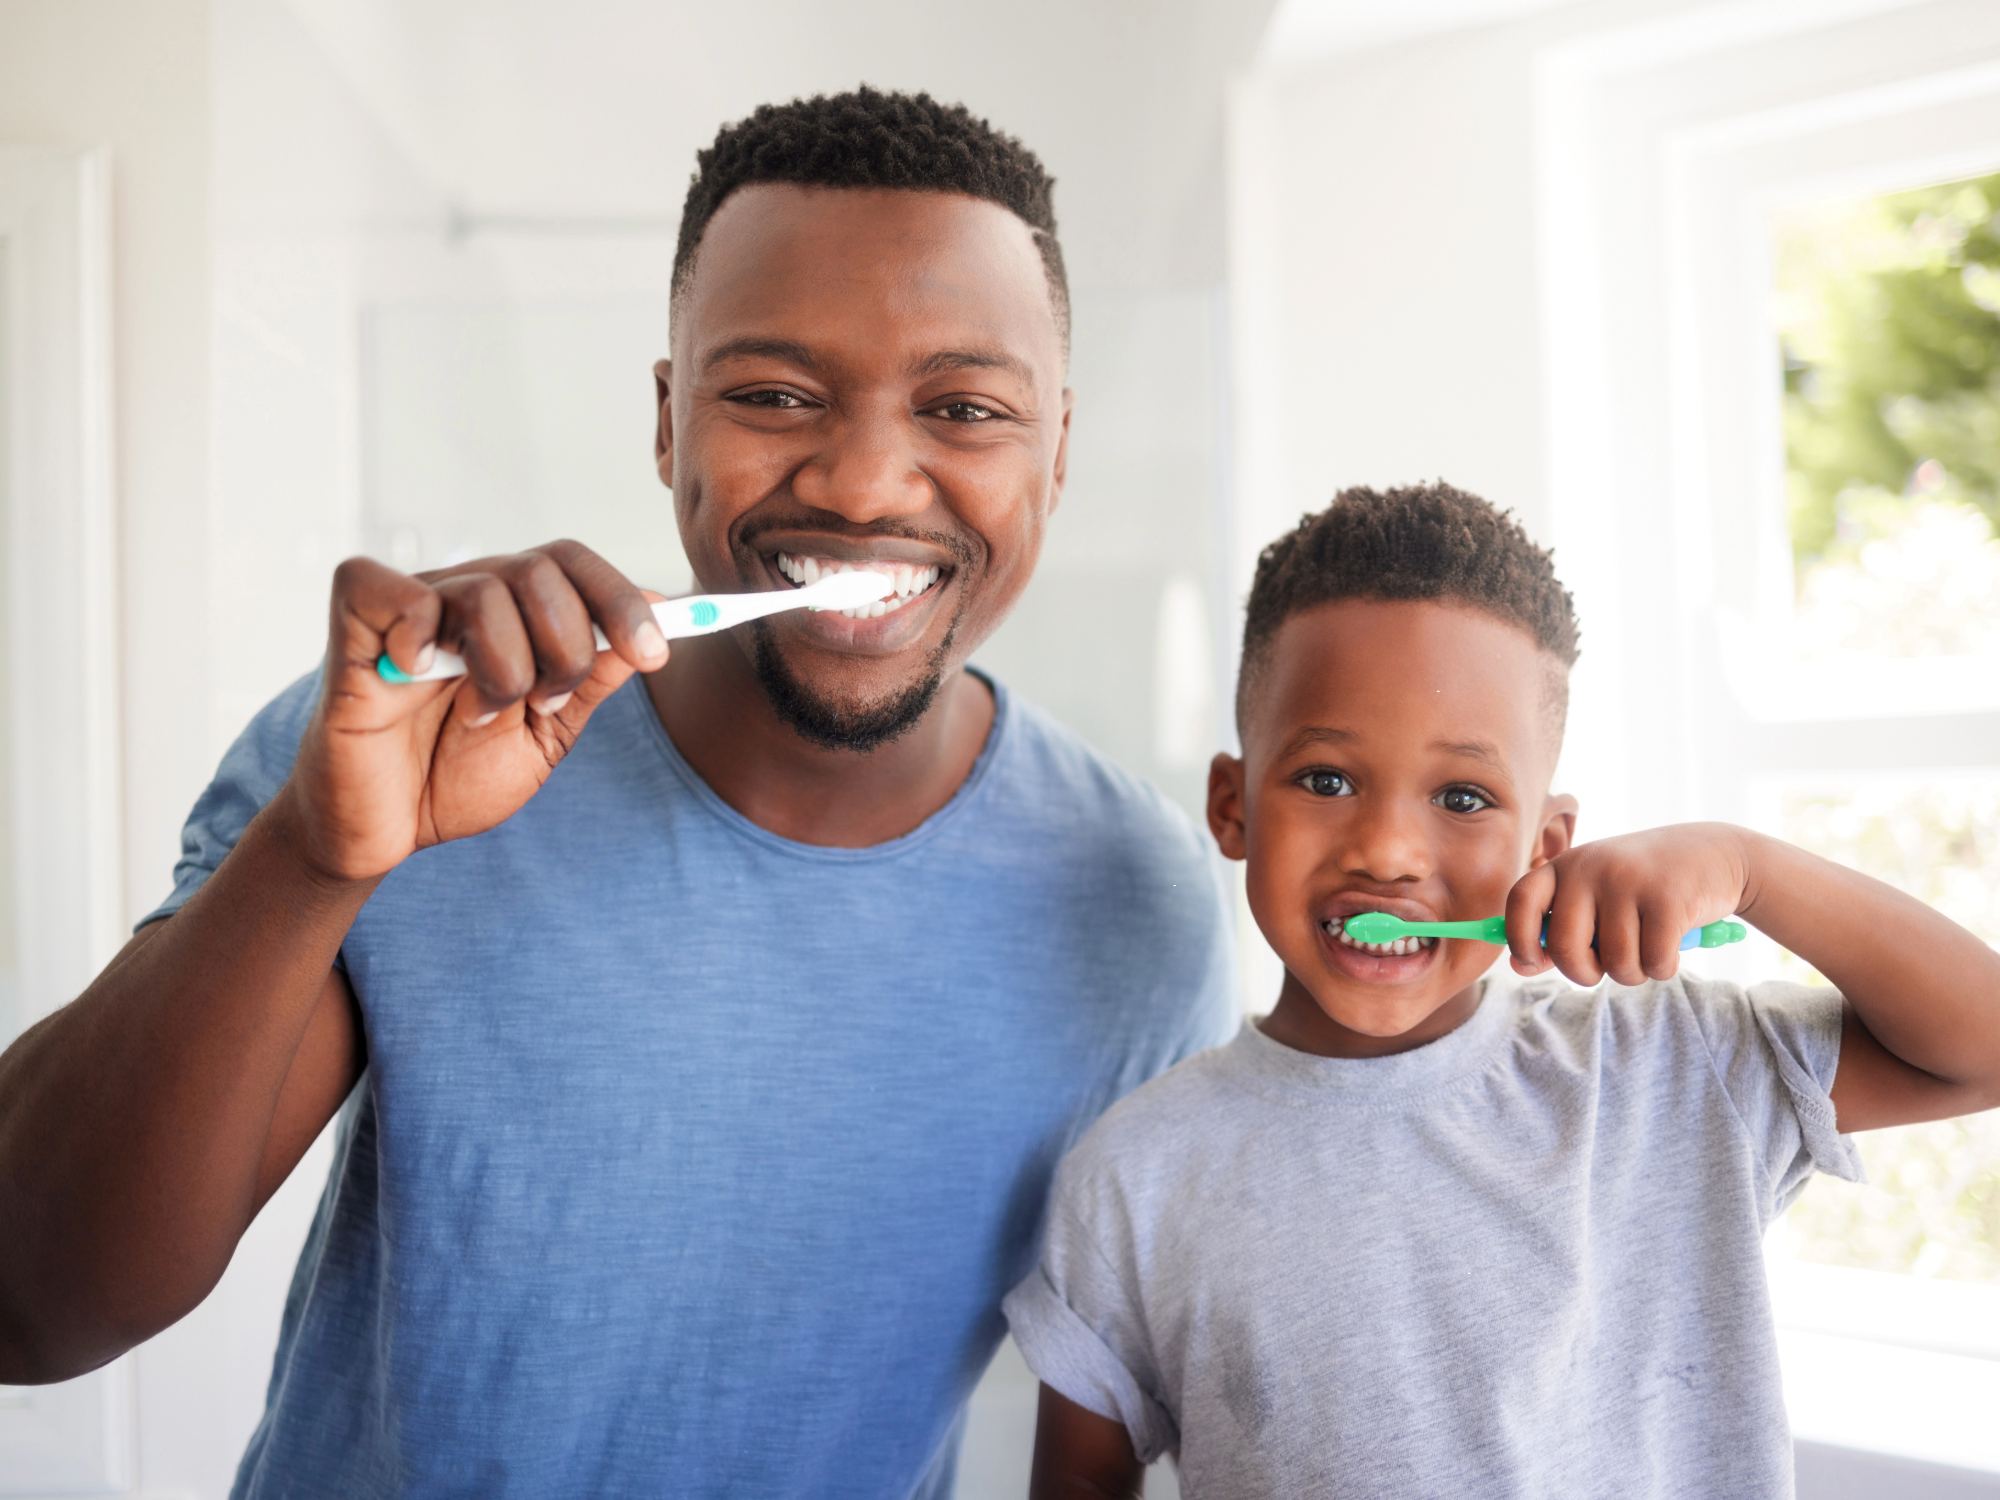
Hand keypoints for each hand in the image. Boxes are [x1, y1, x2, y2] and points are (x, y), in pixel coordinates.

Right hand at [279, 541, 669, 883]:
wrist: (385, 831)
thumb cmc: (453, 777)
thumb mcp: (546, 733)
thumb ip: (595, 676)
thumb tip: (660, 609)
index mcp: (513, 615)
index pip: (574, 565)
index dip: (622, 601)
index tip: (656, 655)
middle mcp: (464, 597)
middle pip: (542, 569)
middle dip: (567, 648)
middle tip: (544, 704)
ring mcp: (411, 608)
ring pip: (486, 590)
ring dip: (503, 669)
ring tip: (478, 714)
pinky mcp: (353, 625)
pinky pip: (392, 589)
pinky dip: (417, 632)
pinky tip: (416, 675)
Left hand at [1503, 822, 1753, 986]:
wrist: (1716, 853)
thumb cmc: (1643, 885)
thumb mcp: (1596, 896)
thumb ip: (1557, 931)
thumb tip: (1518, 966)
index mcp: (1566, 865)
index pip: (1521, 901)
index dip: (1518, 939)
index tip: (1531, 961)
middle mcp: (1591, 868)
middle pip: (1566, 948)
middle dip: (1584, 973)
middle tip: (1604, 965)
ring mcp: (1629, 881)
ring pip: (1615, 964)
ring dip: (1632, 972)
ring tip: (1645, 947)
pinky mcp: (1668, 899)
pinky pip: (1654, 962)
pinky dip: (1663, 967)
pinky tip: (1672, 945)